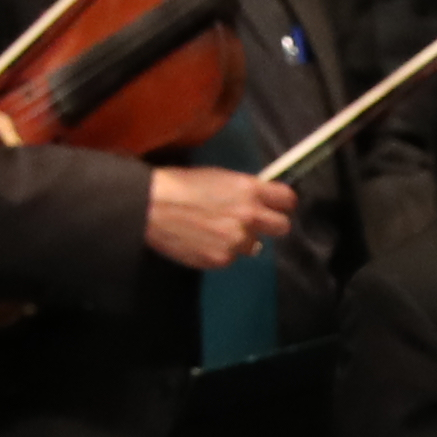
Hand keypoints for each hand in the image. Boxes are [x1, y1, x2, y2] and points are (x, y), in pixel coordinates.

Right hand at [144, 168, 296, 271]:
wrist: (149, 206)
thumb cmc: (177, 186)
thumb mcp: (217, 177)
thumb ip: (243, 190)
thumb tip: (258, 199)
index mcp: (249, 190)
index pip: (287, 199)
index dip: (281, 203)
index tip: (276, 206)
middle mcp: (249, 216)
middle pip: (282, 227)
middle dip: (269, 225)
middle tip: (252, 223)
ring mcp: (237, 240)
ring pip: (254, 246)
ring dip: (241, 240)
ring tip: (214, 231)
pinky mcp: (222, 258)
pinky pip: (230, 258)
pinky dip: (220, 252)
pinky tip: (202, 241)